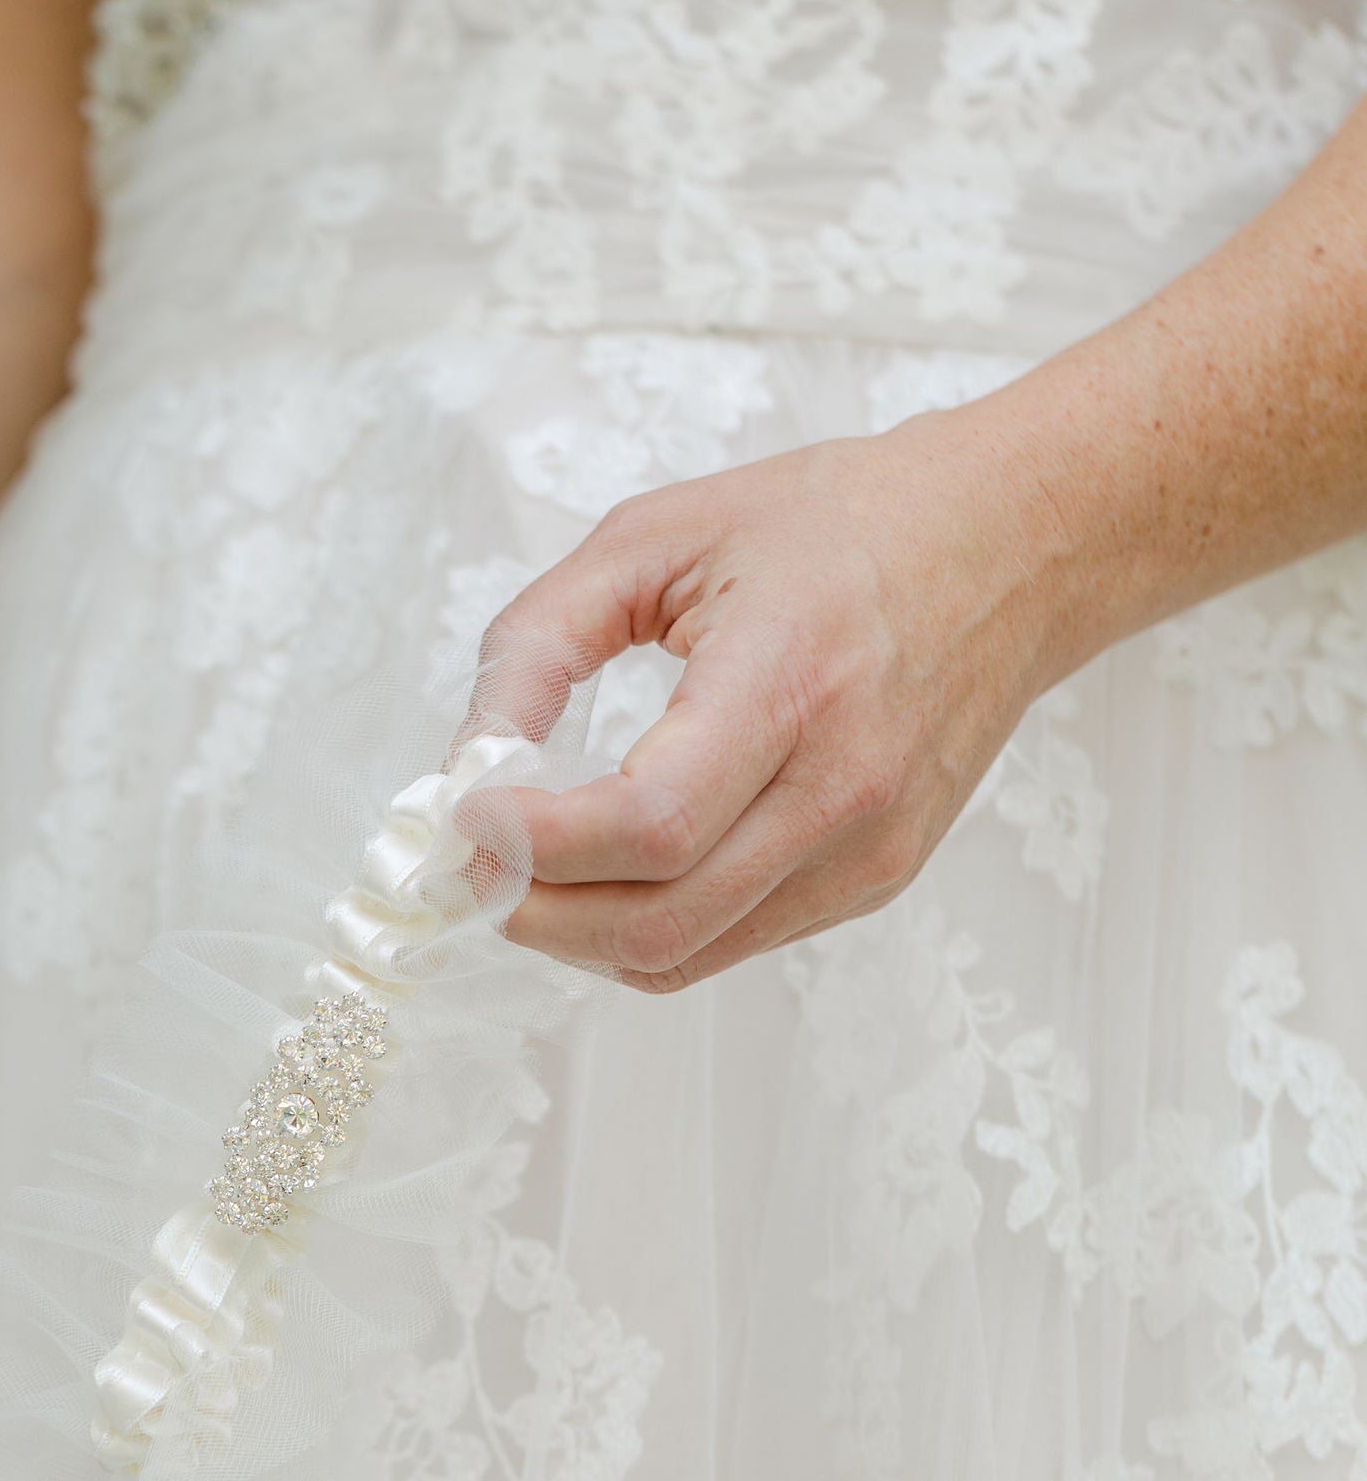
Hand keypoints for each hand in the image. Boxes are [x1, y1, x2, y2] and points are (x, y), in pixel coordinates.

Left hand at [483, 409, 1077, 991]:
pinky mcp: (875, 880)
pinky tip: (612, 871)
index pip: (649, 824)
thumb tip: (468, 759)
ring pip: (685, 956)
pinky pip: (730, 945)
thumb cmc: (837, 524)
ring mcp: (868, 849)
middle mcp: (844, 785)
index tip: (468, 813)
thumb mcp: (659, 533)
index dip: (536, 843)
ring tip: (531, 870)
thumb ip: (539, 642)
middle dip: (536, 911)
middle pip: (657, 921)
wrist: (1012, 546)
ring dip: (580, 934)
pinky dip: (646, 927)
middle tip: (476, 862)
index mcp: (791, 679)